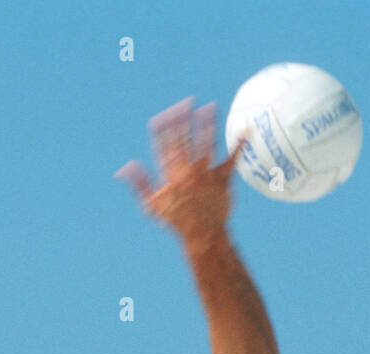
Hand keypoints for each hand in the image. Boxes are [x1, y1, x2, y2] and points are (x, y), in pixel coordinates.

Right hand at [115, 97, 245, 245]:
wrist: (203, 235)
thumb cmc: (177, 221)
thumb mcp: (153, 204)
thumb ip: (140, 183)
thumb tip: (125, 167)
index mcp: (170, 174)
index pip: (164, 146)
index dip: (164, 129)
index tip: (164, 115)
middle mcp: (187, 171)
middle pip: (185, 140)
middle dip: (185, 119)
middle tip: (187, 102)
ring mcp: (206, 174)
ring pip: (206, 144)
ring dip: (208, 124)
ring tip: (209, 107)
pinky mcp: (222, 180)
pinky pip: (232, 160)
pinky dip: (239, 146)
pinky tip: (245, 132)